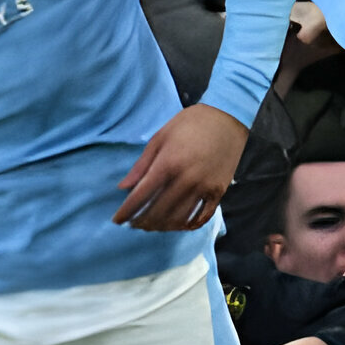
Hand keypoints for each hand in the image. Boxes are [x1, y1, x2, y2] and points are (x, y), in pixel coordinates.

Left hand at [114, 102, 246, 230]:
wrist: (227, 118)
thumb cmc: (189, 124)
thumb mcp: (160, 138)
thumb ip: (141, 165)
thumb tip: (123, 188)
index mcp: (167, 164)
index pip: (140, 196)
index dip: (126, 212)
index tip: (117, 220)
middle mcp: (186, 179)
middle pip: (158, 211)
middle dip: (142, 222)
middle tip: (133, 224)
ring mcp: (204, 187)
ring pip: (179, 218)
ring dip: (162, 226)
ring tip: (152, 226)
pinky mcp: (219, 191)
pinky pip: (203, 216)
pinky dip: (188, 225)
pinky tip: (178, 226)